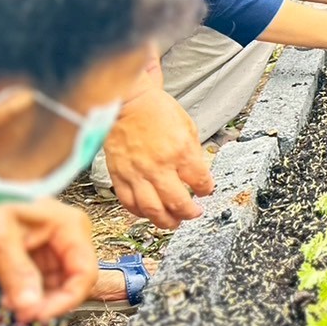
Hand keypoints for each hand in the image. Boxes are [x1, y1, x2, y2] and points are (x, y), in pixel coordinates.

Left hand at [0, 199, 96, 322]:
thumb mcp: (2, 238)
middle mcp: (71, 239)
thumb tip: (30, 305)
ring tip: (13, 306)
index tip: (40, 316)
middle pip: (73, 282)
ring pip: (59, 286)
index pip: (85, 272)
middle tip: (23, 315)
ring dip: (38, 301)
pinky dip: (30, 294)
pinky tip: (13, 298)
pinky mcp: (44, 258)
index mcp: (71, 228)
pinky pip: (45, 283)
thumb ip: (16, 271)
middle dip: (49, 302)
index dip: (67, 299)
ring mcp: (58, 249)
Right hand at [103, 85, 213, 229]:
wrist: (128, 102)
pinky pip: (129, 203)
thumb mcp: (188, 127)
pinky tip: (149, 213)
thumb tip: (200, 174)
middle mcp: (159, 166)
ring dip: (166, 221)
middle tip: (194, 214)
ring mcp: (137, 173)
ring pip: (152, 209)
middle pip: (177, 203)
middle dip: (189, 213)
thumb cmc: (156, 110)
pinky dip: (140, 213)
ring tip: (174, 222)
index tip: (206, 192)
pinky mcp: (120, 176)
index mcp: (180, 152)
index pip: (200, 181)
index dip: (206, 190)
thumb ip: (194, 153)